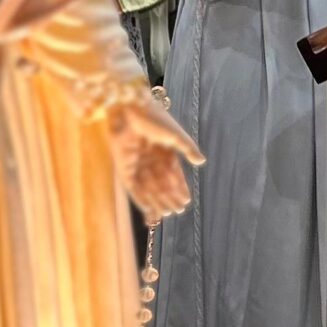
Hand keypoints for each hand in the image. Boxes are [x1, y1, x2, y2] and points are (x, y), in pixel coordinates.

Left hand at [108, 88, 201, 222]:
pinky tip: (149, 211)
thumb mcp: (176, 136)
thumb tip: (201, 162)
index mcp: (164, 152)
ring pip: (149, 189)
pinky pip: (133, 188)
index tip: (186, 201)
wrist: (132, 112)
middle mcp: (151, 161)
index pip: (174, 175)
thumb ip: (188, 149)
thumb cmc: (155, 119)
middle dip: (170, 198)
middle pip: (162, 185)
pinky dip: (141, 200)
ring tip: (166, 214)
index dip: (180, 188)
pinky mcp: (124, 168)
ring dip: (157, 202)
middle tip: (178, 211)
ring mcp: (137, 165)